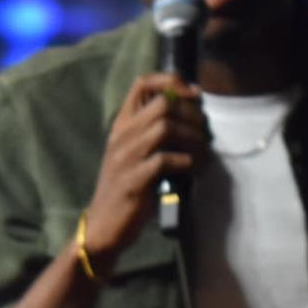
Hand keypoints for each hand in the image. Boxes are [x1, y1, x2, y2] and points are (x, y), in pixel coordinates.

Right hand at [82, 72, 206, 271]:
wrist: (103, 226)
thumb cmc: (124, 189)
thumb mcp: (133, 154)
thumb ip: (152, 132)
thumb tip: (189, 114)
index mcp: (121, 125)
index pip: (142, 83)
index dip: (171, 81)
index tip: (193, 94)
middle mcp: (122, 136)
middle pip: (162, 104)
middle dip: (191, 114)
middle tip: (204, 131)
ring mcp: (126, 157)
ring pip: (166, 127)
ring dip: (193, 138)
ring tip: (203, 151)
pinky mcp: (135, 180)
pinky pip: (166, 160)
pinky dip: (188, 162)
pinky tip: (195, 169)